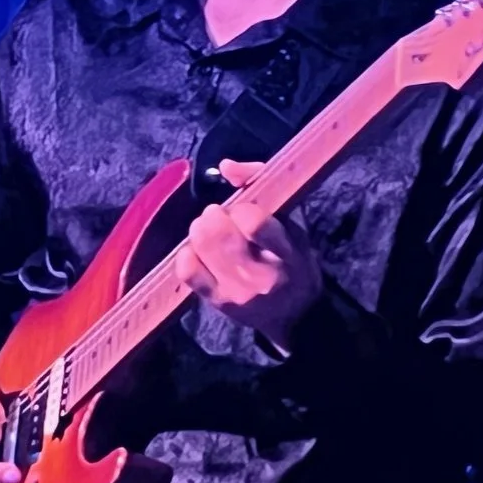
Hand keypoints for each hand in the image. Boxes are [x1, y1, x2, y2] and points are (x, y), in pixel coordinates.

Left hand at [175, 158, 322, 351]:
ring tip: (211, 232)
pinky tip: (199, 251)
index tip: (245, 210)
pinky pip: (186, 269)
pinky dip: (187, 252)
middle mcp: (259, 276)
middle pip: (218, 233)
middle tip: (222, 216)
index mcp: (286, 253)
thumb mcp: (294, 225)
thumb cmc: (294, 262)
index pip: (254, 222)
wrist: (295, 316)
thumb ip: (263, 188)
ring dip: (200, 229)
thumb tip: (226, 165)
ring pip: (199, 247)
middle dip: (214, 214)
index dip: (242, 208)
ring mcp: (234, 291)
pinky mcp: (215, 301)